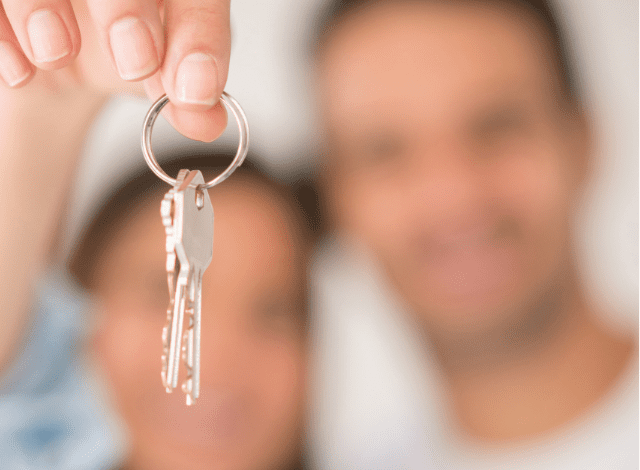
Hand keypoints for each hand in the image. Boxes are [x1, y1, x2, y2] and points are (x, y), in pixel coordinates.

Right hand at [0, 0, 229, 141]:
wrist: (63, 60)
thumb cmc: (122, 54)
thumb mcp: (163, 78)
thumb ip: (188, 100)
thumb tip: (207, 122)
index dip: (199, 33)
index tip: (193, 89)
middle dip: (124, 6)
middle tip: (134, 63)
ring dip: (41, 4)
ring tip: (55, 55)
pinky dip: (1, 31)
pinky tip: (22, 72)